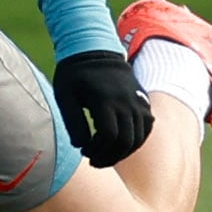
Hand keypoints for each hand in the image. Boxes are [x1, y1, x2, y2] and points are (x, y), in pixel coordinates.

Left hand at [52, 51, 154, 166]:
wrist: (95, 50)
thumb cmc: (74, 75)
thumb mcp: (64, 96)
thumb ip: (72, 122)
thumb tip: (81, 146)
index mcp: (105, 100)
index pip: (108, 136)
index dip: (96, 150)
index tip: (84, 151)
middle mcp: (126, 101)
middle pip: (125, 141)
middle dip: (109, 157)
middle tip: (94, 161)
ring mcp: (138, 101)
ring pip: (139, 137)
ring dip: (123, 152)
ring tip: (106, 155)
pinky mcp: (143, 101)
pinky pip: (147, 127)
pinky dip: (136, 140)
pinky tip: (121, 144)